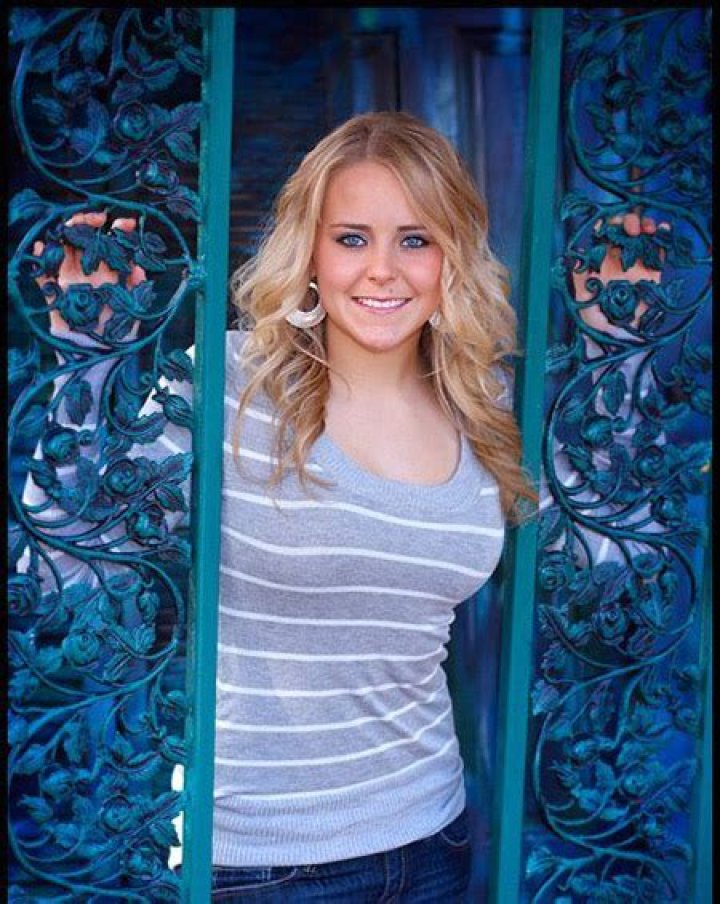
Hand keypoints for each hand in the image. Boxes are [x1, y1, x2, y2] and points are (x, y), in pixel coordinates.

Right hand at [33, 211, 146, 334]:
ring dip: (66, 233)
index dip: (119, 231)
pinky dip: (41, 258)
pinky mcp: (54, 293)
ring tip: (74, 225)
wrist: (97, 358)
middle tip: (99, 217)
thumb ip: (138, 289)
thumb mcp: (134, 312)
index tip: (127, 223)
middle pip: (85, 240)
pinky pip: (43, 274)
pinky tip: (43, 247)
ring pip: (64, 248)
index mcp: (110, 275)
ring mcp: (70, 281)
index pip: (113, 246)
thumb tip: (139, 267)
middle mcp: (89, 274)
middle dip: (90, 222)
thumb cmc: (118, 337)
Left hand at [571, 212, 669, 333]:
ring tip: (648, 229)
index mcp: (599, 261)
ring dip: (645, 225)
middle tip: (632, 230)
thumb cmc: (596, 321)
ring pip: (642, 234)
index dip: (607, 224)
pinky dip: (662, 236)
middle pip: (623, 229)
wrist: (620, 336)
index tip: (610, 225)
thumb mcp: (583, 302)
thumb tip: (578, 261)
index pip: (602, 234)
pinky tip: (662, 230)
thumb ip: (581, 283)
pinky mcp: (653, 271)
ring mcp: (636, 263)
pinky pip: (659, 250)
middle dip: (627, 221)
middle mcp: (617, 257)